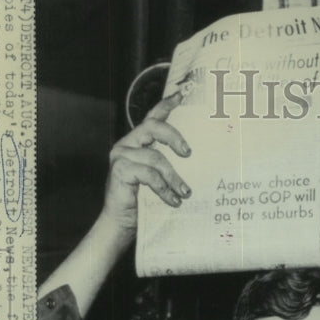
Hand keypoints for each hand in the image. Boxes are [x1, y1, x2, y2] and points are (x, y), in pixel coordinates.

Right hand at [102, 92, 190, 232]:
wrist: (122, 223)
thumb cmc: (144, 201)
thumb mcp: (162, 180)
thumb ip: (171, 166)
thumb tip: (200, 161)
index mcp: (139, 142)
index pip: (152, 118)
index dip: (165, 105)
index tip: (181, 96)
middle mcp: (128, 144)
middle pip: (152, 127)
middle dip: (174, 136)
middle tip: (188, 152)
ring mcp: (121, 156)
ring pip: (155, 157)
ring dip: (174, 177)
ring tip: (185, 192)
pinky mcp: (119, 170)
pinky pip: (148, 174)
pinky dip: (163, 188)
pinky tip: (173, 200)